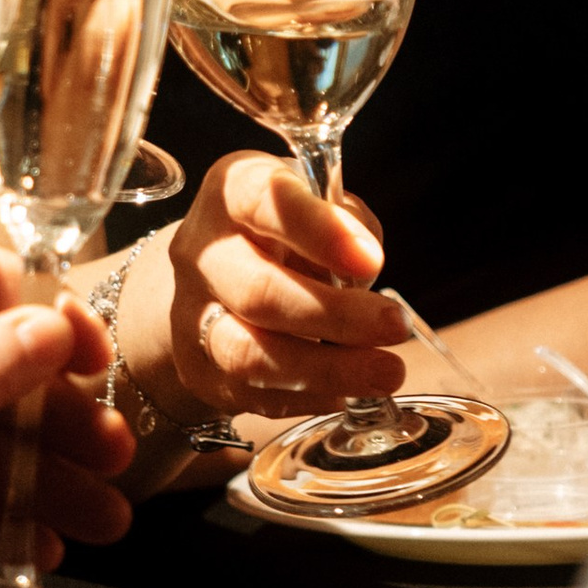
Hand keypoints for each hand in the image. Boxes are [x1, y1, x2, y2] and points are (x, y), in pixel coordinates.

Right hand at [109, 151, 413, 489]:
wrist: (216, 272)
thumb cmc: (283, 229)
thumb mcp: (317, 202)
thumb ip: (347, 224)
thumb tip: (365, 265)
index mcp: (231, 192)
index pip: (263, 202)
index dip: (319, 232)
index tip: (370, 260)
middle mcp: (201, 252)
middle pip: (258, 292)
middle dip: (337, 315)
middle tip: (395, 325)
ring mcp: (191, 314)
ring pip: (249, 355)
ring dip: (327, 370)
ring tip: (385, 372)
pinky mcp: (198, 369)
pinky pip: (253, 394)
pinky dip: (310, 395)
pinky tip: (346, 388)